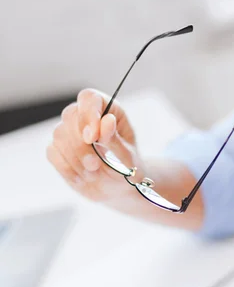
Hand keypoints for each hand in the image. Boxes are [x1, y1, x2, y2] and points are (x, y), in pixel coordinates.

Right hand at [47, 89, 146, 203]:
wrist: (117, 188)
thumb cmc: (126, 169)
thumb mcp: (128, 158)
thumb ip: (116, 140)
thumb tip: (107, 120)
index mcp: (108, 111)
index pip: (89, 98)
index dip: (88, 114)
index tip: (93, 137)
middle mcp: (86, 117)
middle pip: (70, 116)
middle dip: (81, 144)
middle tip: (95, 165)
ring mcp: (70, 132)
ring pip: (59, 134)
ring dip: (75, 158)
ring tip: (93, 175)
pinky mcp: (59, 149)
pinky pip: (52, 152)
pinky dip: (66, 168)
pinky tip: (81, 178)